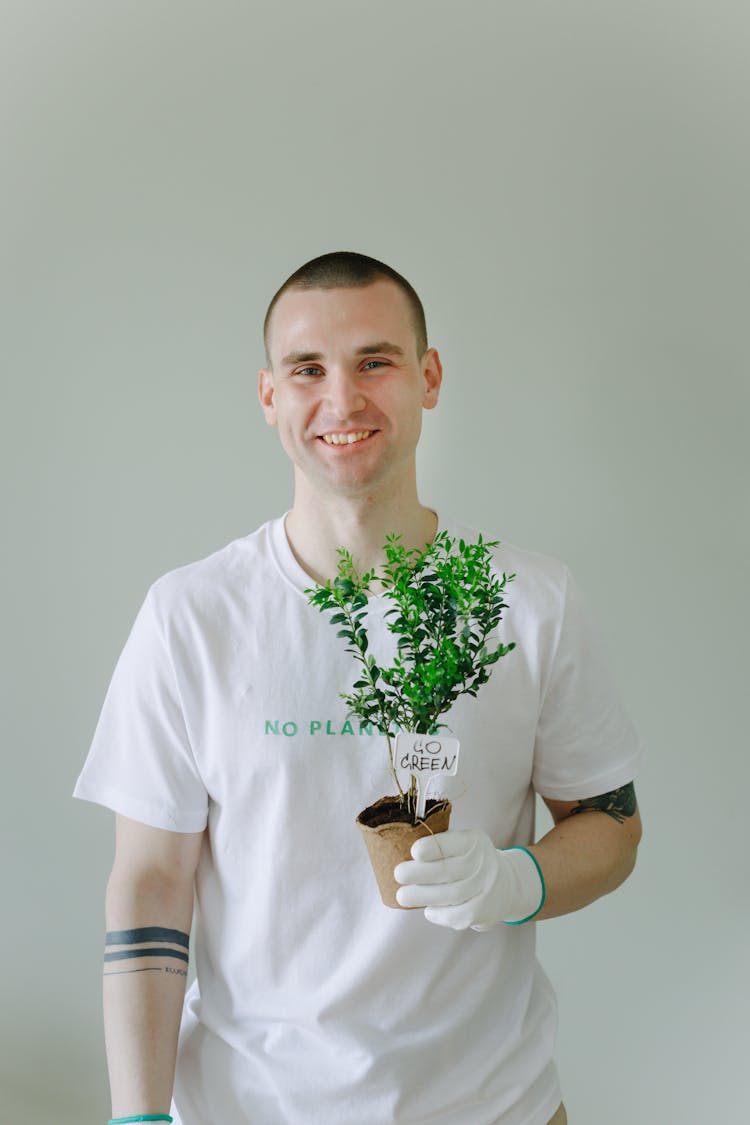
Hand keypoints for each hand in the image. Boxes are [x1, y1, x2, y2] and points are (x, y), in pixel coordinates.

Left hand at [393, 829, 544, 930]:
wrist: (506, 884)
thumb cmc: (470, 860)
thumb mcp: (462, 843)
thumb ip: (439, 845)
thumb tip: (399, 852)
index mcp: (474, 842)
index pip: (453, 843)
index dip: (432, 847)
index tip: (414, 851)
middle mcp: (483, 864)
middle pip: (448, 871)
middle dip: (419, 873)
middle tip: (398, 874)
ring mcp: (484, 889)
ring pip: (450, 895)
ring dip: (422, 896)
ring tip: (402, 895)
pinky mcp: (482, 911)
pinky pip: (457, 915)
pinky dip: (438, 914)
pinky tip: (428, 909)